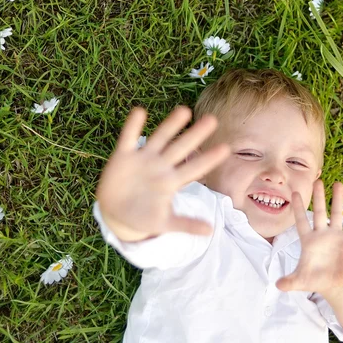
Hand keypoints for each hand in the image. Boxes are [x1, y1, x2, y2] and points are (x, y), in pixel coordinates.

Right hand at [96, 106, 229, 241]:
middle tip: (213, 120)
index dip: (208, 159)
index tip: (226, 149)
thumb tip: (211, 231)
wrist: (115, 213)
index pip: (194, 168)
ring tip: (185, 110)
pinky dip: (132, 126)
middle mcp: (161, 166)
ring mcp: (143, 159)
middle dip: (195, 135)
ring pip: (160, 138)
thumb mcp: (164, 223)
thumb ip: (186, 224)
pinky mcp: (123, 156)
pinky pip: (128, 138)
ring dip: (171, 125)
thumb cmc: (144, 217)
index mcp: (172, 181)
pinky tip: (140, 112)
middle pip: (181, 148)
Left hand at [275, 180, 342, 295]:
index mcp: (308, 240)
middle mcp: (322, 234)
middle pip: (320, 212)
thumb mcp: (300, 280)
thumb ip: (289, 281)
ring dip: (338, 201)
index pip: (301, 221)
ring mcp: (336, 237)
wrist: (330, 283)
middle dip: (319, 197)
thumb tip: (278, 286)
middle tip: (317, 180)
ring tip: (339, 184)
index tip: (294, 193)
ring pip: (337, 215)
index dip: (298, 208)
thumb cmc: (313, 278)